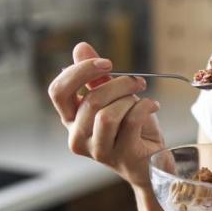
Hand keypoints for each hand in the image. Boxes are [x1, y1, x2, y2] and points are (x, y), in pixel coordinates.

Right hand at [47, 42, 163, 187]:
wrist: (152, 163)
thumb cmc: (131, 130)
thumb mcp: (114, 98)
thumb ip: (96, 76)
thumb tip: (80, 47)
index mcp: (71, 120)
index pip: (58, 92)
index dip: (79, 71)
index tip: (106, 63)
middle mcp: (78, 137)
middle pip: (90, 100)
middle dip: (118, 84)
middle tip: (137, 82)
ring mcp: (99, 151)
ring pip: (107, 114)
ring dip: (130, 99)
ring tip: (142, 99)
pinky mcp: (122, 156)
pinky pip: (130, 122)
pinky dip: (146, 107)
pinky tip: (153, 106)